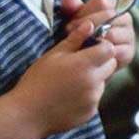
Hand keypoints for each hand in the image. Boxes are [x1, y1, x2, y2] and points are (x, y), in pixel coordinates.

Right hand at [8, 21, 118, 136]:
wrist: (27, 114)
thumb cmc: (36, 81)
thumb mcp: (53, 55)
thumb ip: (75, 39)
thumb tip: (90, 25)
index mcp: (84, 64)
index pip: (109, 49)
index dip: (101, 46)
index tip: (89, 48)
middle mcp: (93, 81)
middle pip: (110, 65)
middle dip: (101, 61)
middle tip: (80, 64)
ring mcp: (93, 98)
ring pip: (103, 82)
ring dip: (94, 79)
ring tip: (71, 82)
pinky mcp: (91, 112)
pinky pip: (96, 98)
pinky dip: (87, 96)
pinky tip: (69, 97)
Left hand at [61, 0, 134, 68]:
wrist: (88, 60)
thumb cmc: (81, 34)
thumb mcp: (74, 20)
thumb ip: (71, 8)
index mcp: (112, 5)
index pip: (101, 2)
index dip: (84, 13)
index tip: (70, 26)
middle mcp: (125, 17)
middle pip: (109, 16)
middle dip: (88, 27)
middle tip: (74, 37)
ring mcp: (129, 34)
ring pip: (112, 34)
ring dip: (94, 42)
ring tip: (82, 47)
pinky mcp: (129, 52)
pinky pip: (116, 51)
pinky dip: (102, 54)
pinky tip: (91, 57)